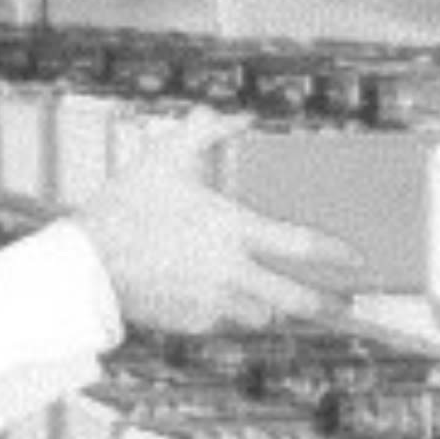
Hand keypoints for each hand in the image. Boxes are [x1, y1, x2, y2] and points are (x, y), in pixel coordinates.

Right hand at [71, 109, 373, 333]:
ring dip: (271, 307)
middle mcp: (230, 272)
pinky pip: (222, 322)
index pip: (301, 246)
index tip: (356, 258)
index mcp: (231, 231)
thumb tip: (238, 116)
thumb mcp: (163, 158)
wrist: (84, 263)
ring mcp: (211, 302)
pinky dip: (227, 313)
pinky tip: (219, 300)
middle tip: (341, 303)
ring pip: (260, 315)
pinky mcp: (190, 321)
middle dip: (323, 302)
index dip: (335, 253)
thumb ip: (205, 131)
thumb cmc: (124, 207)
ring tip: (275, 300)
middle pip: (294, 298)